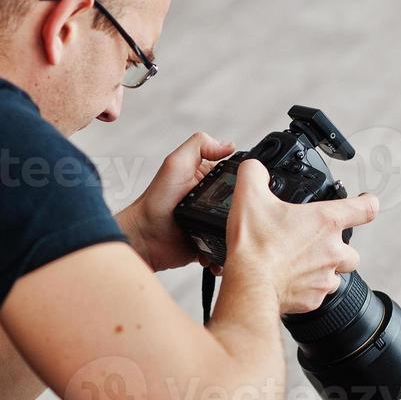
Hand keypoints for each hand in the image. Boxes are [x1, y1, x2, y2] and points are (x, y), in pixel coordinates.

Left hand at [117, 131, 234, 272]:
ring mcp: (212, 223)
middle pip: (242, 205)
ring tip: (239, 239)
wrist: (144, 237)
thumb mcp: (176, 164)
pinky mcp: (209, 244)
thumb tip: (229, 145)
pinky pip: (227, 249)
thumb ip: (199, 146)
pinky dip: (228, 253)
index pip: (237, 177)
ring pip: (238, 229)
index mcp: (208, 179)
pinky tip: (224, 255)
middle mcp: (213, 200)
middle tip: (248, 219)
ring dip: (240, 235)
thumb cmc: (156, 200)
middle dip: (247, 213)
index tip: (256, 189)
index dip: (248, 182)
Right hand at [223, 159, 377, 314]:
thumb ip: (254, 174)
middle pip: (352, 251)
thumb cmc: (254, 244)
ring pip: (335, 275)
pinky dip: (306, 289)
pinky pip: (317, 294)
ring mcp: (325, 277)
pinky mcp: (313, 300)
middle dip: (338, 248)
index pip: (365, 208)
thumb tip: (254, 169)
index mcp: (325, 221)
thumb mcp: (249, 196)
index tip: (365, 202)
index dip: (367, 202)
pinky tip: (287, 282)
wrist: (249, 285)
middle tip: (315, 244)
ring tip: (299, 264)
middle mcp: (332, 251)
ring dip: (323, 270)